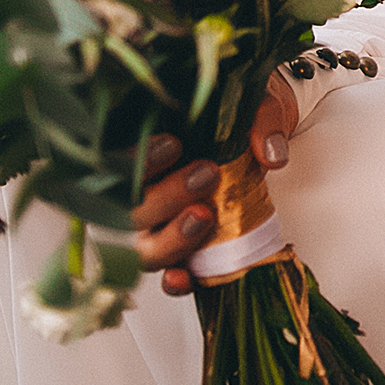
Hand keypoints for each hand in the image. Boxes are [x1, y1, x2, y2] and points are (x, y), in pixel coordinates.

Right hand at [141, 71, 297, 296]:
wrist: (258, 124)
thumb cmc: (241, 111)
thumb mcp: (255, 104)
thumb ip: (262, 121)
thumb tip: (272, 156)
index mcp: (142, 147)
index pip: (111, 164)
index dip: (135, 162)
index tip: (173, 145)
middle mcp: (141, 190)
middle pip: (128, 212)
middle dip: (165, 197)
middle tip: (206, 174)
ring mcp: (159, 222)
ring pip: (143, 248)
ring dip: (171, 238)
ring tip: (204, 216)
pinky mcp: (183, 244)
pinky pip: (167, 271)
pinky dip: (173, 280)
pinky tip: (185, 277)